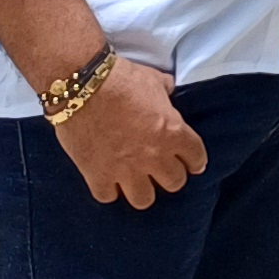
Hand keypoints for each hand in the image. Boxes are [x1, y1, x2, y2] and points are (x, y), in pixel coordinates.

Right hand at [55, 60, 207, 209]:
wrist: (82, 85)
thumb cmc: (119, 79)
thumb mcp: (153, 80)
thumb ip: (165, 92)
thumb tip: (168, 91)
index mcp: (172, 132)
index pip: (196, 157)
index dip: (195, 161)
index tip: (192, 164)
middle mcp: (153, 156)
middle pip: (174, 183)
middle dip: (170, 177)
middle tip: (161, 170)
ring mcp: (126, 170)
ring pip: (144, 199)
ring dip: (142, 190)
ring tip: (136, 182)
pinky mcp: (98, 176)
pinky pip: (108, 196)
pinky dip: (108, 190)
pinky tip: (107, 181)